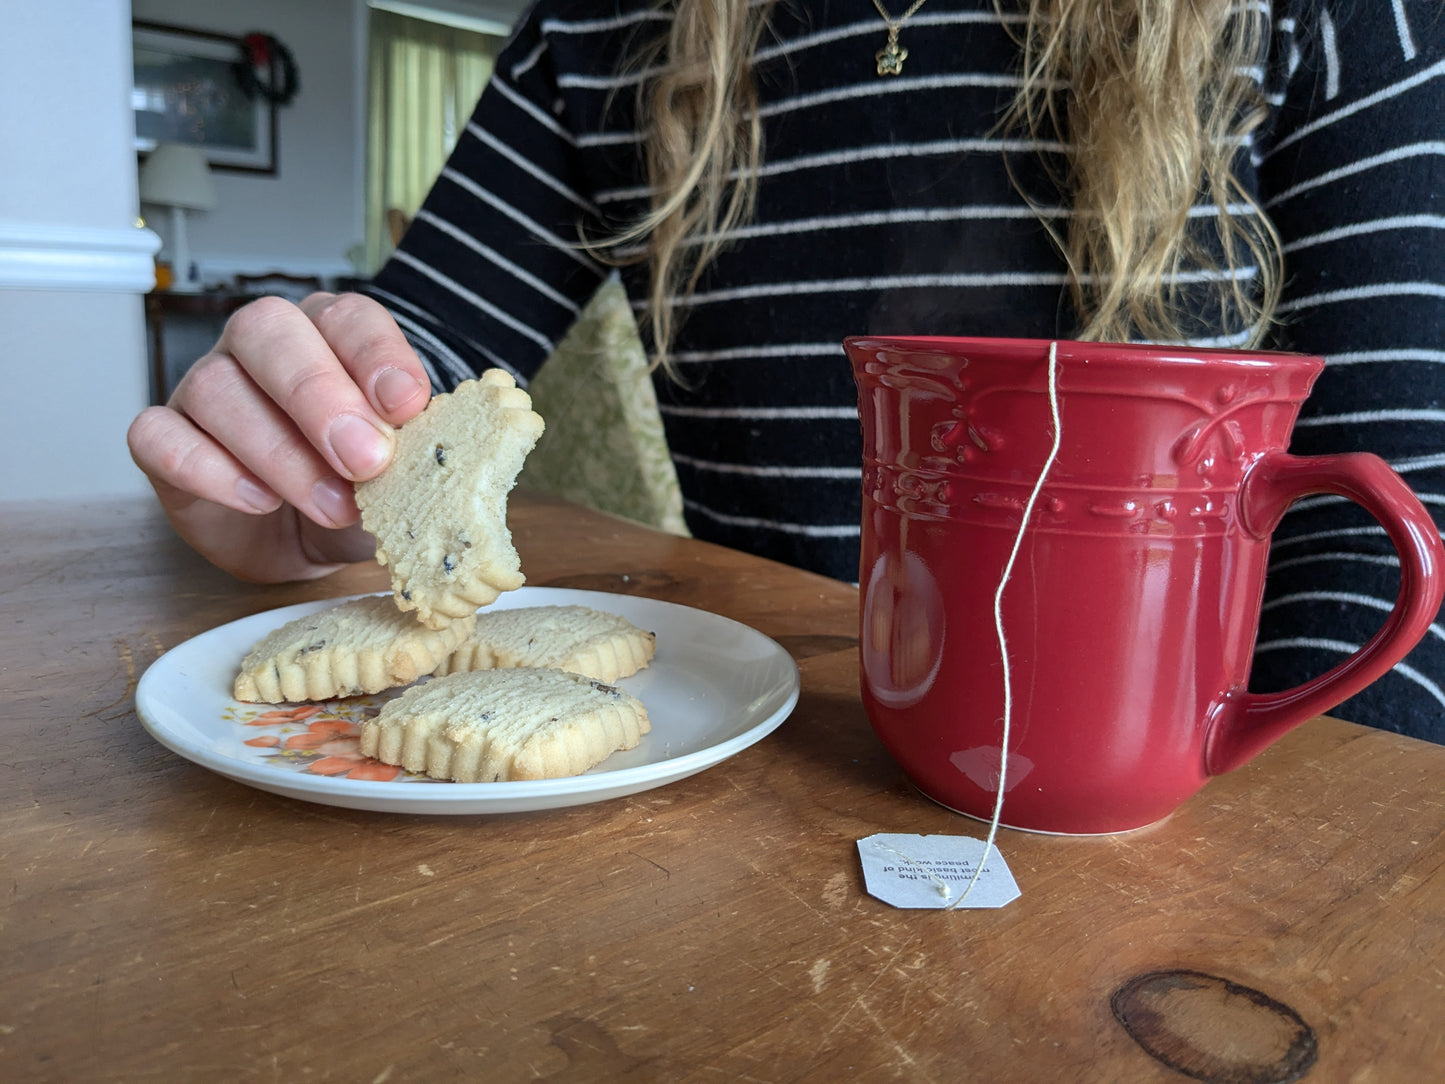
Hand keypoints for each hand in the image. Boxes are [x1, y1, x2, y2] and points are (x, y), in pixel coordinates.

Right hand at [128, 292, 431, 581]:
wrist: (305, 541)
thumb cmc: (357, 489)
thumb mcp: (402, 474)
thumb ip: (418, 455)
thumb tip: (447, 456)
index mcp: (330, 336)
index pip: (349, 317)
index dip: (377, 355)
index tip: (408, 405)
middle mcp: (262, 347)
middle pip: (270, 332)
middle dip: (321, 397)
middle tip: (366, 460)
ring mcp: (205, 387)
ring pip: (218, 389)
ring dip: (280, 452)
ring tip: (331, 505)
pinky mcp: (164, 440)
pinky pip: (161, 437)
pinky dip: (208, 469)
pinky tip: (256, 500)